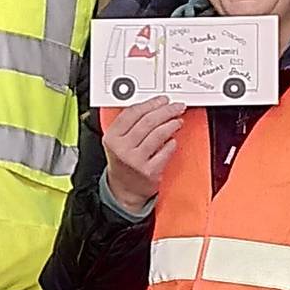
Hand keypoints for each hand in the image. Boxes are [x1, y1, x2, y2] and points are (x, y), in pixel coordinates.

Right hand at [97, 98, 181, 212]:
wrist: (124, 189)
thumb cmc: (123, 161)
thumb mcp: (117, 141)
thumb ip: (128, 124)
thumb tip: (152, 105)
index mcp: (112, 137)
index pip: (132, 113)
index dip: (150, 103)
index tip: (161, 100)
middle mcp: (122, 149)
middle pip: (148, 121)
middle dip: (165, 110)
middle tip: (176, 107)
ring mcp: (136, 161)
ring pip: (158, 134)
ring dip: (171, 124)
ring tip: (177, 121)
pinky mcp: (149, 172)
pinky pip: (166, 151)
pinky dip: (172, 143)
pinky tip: (173, 140)